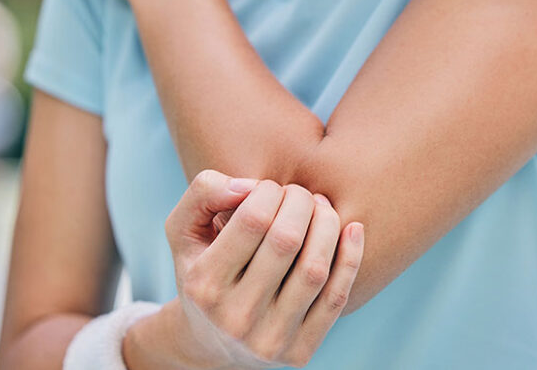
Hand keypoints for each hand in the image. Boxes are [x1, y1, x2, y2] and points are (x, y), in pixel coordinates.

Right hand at [163, 170, 364, 368]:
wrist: (211, 342)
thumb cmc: (202, 269)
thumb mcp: (184, 230)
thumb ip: (204, 192)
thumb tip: (248, 185)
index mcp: (203, 284)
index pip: (253, 220)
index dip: (270, 191)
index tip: (269, 188)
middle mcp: (235, 317)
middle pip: (287, 240)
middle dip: (301, 202)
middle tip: (299, 194)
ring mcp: (270, 338)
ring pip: (314, 268)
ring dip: (328, 224)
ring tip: (321, 207)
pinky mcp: (300, 351)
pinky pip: (336, 298)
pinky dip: (350, 258)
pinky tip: (353, 229)